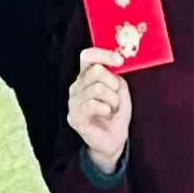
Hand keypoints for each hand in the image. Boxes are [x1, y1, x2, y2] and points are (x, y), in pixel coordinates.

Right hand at [63, 48, 132, 173]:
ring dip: (113, 100)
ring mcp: (73, 101)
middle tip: (117, 94)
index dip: (103, 54)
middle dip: (113, 83)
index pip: (87, 56)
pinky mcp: (74, 117)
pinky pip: (92, 104)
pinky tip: (107, 114)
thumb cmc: (115, 111)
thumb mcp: (120, 88)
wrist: (113, 138)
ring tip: (112, 108)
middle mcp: (76, 86)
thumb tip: (116, 61)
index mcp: (85, 75)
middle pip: (95, 70)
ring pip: (98, 88)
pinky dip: (106, 109)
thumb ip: (115, 73)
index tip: (119, 60)